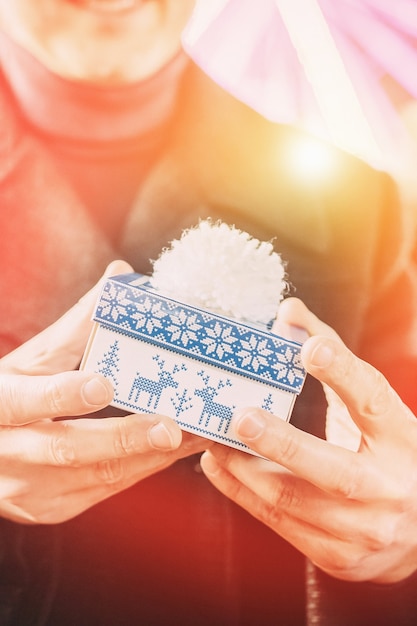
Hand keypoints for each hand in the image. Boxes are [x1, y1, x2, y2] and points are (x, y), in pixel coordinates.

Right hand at [0, 261, 206, 523]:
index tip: (104, 384)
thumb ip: (76, 325)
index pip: (25, 401)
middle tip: (171, 427)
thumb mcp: (32, 360)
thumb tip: (121, 276)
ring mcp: (28, 490)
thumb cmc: (10, 395)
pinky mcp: (52, 508)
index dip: (62, 395)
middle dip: (124, 439)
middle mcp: (7, 455)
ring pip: (94, 476)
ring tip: (194, 434)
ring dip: (148, 457)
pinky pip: (105, 489)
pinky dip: (142, 468)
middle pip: (66, 450)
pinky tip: (174, 451)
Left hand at [200, 298, 416, 583]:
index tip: (306, 348)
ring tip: (212, 438)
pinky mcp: (337, 556)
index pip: (372, 399)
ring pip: (292, 500)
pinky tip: (218, 466)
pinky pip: (279, 522)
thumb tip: (287, 312)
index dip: (340, 371)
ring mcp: (364, 530)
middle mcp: (388, 487)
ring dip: (243, 468)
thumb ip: (332, 356)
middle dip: (281, 443)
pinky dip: (241, 492)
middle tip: (239, 416)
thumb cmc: (389, 453)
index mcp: (403, 440)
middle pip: (332, 469)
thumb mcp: (372, 407)